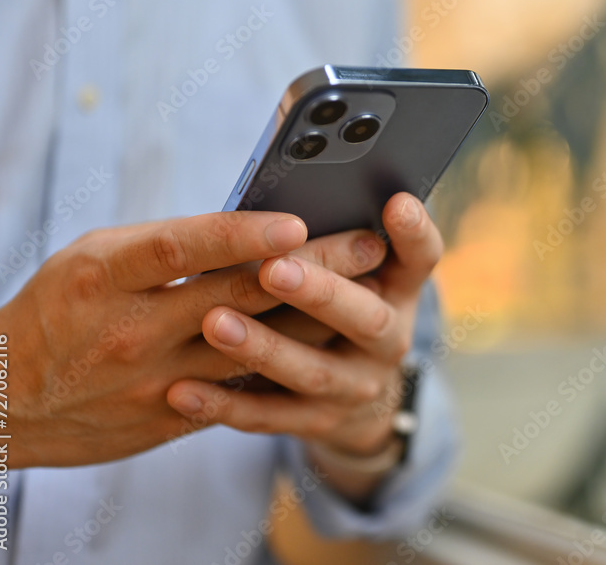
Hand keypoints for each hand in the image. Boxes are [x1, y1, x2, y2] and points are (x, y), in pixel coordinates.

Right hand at [0, 211, 374, 473]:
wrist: (4, 402)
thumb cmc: (56, 311)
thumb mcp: (93, 260)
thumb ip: (166, 247)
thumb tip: (249, 229)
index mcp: (105, 275)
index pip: (183, 249)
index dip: (244, 234)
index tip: (299, 221)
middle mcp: (132, 329)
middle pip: (239, 296)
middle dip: (314, 269)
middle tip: (369, 245)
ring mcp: (155, 380)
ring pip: (257, 348)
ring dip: (318, 318)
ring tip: (371, 291)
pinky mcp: (174, 417)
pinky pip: (244, 389)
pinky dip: (289, 364)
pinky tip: (334, 343)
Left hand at [166, 193, 442, 498]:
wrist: (357, 400)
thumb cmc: (340, 307)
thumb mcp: (360, 273)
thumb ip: (338, 239)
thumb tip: (296, 182)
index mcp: (401, 290)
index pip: (421, 256)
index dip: (414, 233)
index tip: (395, 203)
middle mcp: (389, 341)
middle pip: (367, 318)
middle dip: (320, 294)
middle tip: (273, 269)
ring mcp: (356, 387)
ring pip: (313, 372)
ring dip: (264, 348)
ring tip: (215, 323)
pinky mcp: (318, 423)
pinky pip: (269, 416)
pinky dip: (225, 405)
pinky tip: (183, 390)